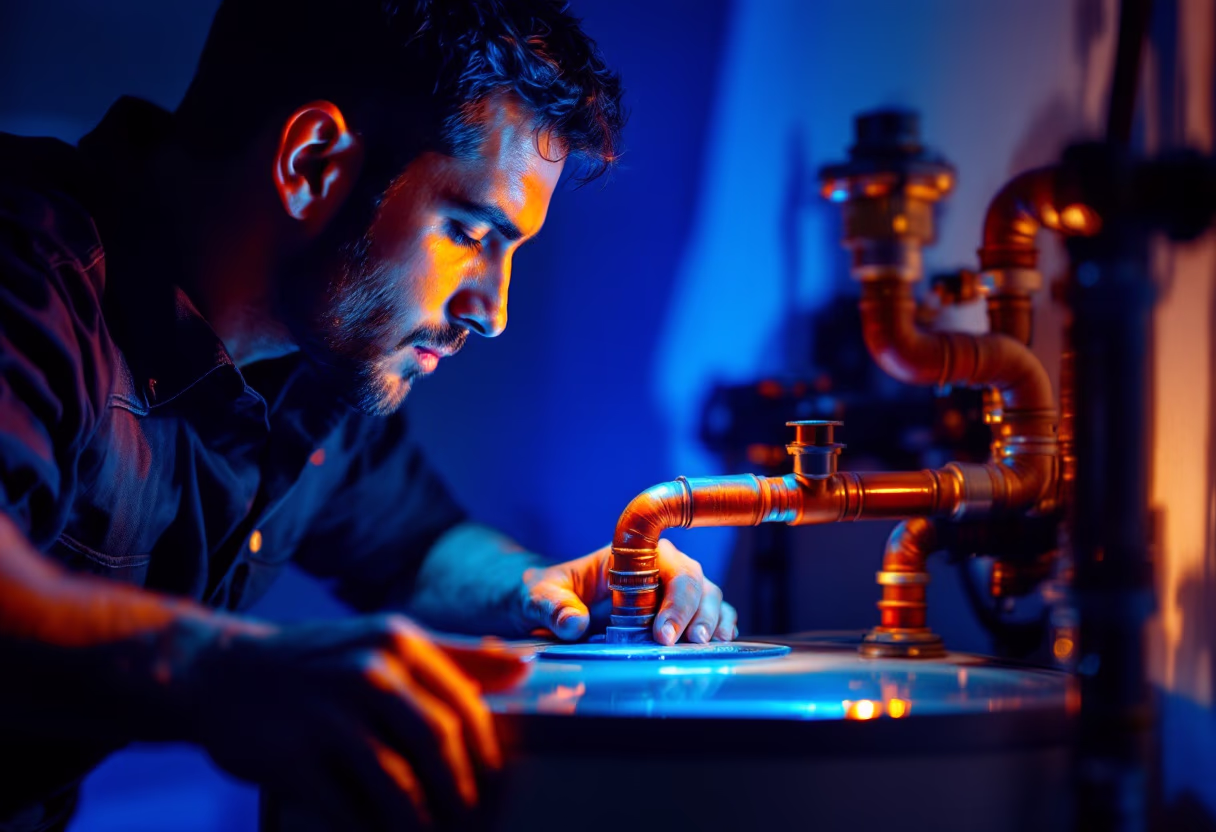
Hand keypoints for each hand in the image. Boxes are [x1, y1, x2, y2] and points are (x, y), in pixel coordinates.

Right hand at [184, 614, 529, 830]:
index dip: (488, 759)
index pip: (465, 708)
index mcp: (399, 642)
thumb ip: (453, 655)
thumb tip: (523, 665)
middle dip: (464, 797)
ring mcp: (328, 714)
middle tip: (474, 826)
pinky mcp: (293, 756)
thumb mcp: (383, 642)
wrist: (218, 671)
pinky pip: (349, 808)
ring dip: (424, 824)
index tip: (498, 792)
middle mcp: (368, 672)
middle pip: (439, 747)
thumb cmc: (317, 663)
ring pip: (398, 784)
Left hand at [520, 539, 736, 644]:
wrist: (548, 603)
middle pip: (694, 581)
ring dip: (712, 620)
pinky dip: (720, 626)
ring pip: (708, 595)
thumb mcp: (539, 595)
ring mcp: (670, 588)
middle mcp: (658, 566)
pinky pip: (711, 612)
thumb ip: (552, 606)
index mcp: (630, 554)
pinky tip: (719, 643)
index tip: (661, 632)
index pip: (666, 564)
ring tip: (703, 646)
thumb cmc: (548, 592)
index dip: (672, 598)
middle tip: (681, 644)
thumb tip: (573, 623)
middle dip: (694, 613)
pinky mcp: (676, 610)